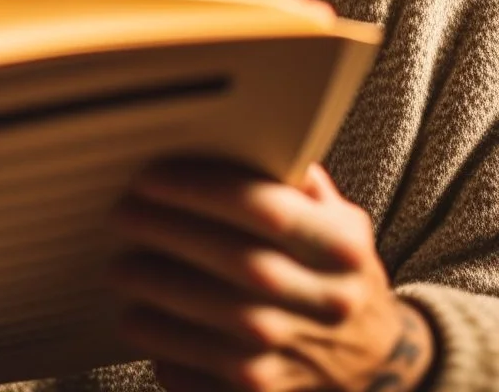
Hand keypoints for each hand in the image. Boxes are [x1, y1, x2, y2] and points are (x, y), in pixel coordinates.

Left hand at [107, 160, 435, 391]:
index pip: (267, 208)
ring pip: (218, 325)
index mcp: (341, 250)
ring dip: (157, 294)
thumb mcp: (341, 223)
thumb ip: (294, 182)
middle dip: (167, 234)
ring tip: (120, 268)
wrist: (380, 365)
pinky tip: (143, 323)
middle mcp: (326, 304)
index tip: (150, 177)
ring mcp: (300, 358)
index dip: (201, 189)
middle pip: (237, 263)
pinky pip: (206, 378)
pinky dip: (167, 352)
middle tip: (121, 214)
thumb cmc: (340, 278)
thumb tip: (237, 134)